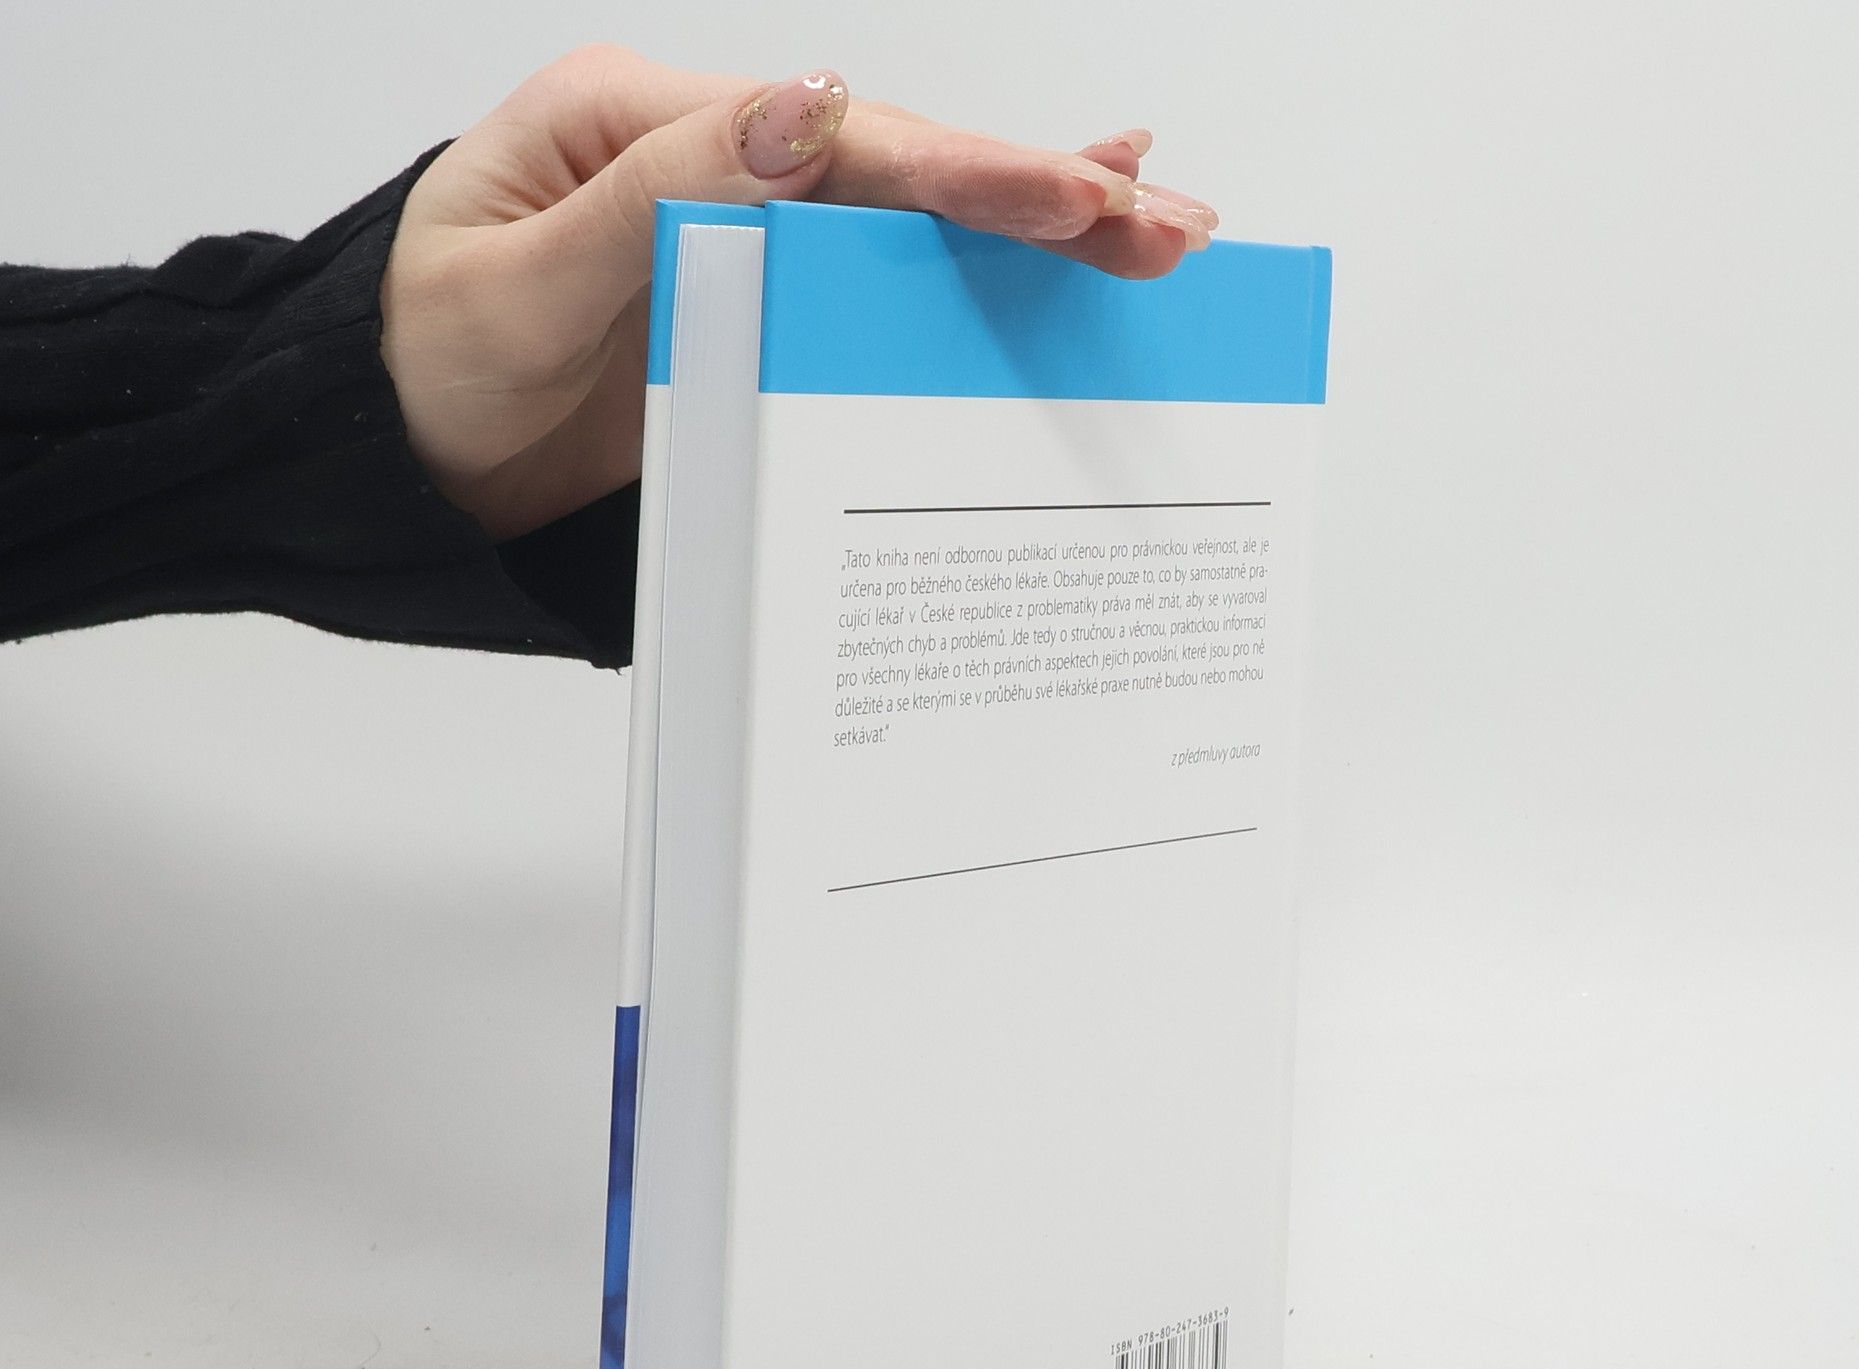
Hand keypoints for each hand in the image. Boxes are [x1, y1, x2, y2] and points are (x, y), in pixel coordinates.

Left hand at [379, 47, 1217, 540]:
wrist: (397, 462)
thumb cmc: (426, 369)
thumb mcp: (511, 285)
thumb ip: (655, 201)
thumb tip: (799, 113)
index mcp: (639, 125)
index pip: (829, 141)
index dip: (957, 170)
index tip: (1068, 196)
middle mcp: (705, 162)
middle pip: (894, 167)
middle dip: (1034, 192)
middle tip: (1158, 222)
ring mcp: (739, 236)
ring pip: (905, 219)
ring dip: (1032, 227)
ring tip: (1156, 229)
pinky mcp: (756, 311)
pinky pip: (874, 285)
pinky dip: (967, 272)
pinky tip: (1054, 252)